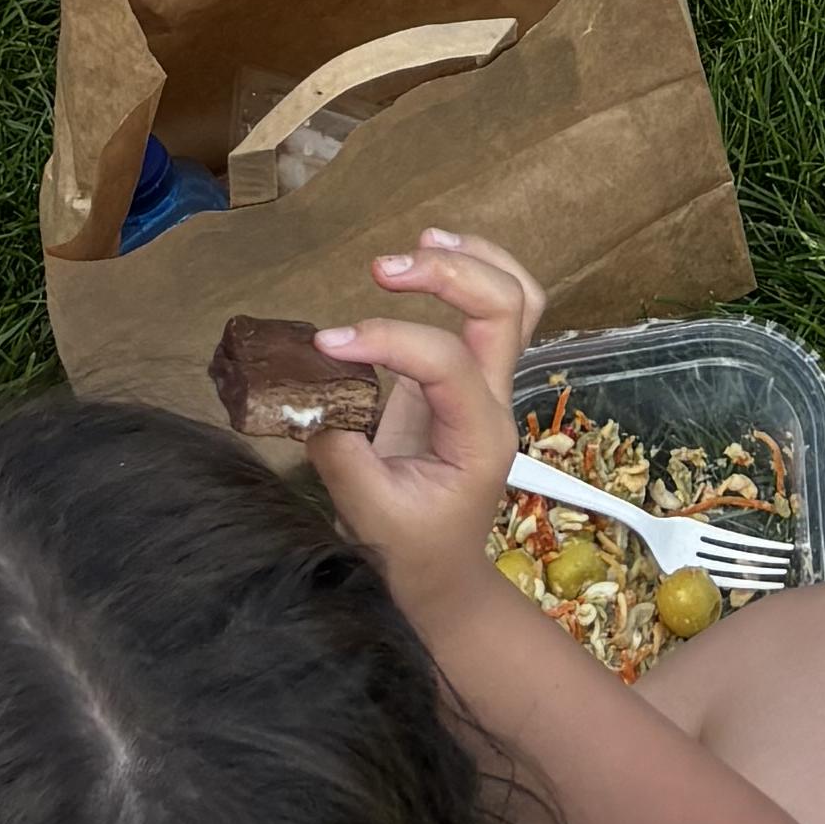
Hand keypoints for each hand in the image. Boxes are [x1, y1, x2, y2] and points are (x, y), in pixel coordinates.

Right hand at [307, 228, 540, 606]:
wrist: (440, 582)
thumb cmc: (409, 553)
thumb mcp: (367, 511)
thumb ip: (341, 450)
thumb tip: (310, 394)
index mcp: (481, 437)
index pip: (447, 362)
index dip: (387, 341)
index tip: (327, 345)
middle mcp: (494, 403)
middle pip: (506, 308)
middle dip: (450, 273)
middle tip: (383, 268)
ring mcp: (485, 388)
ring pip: (514, 300)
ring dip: (474, 260)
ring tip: (421, 241)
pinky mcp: (463, 381)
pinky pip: (487, 314)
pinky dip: (467, 275)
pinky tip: (425, 257)